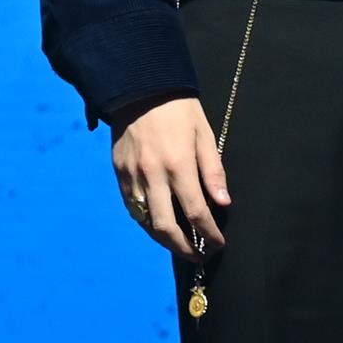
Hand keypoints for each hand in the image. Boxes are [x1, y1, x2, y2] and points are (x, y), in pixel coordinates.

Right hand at [110, 95, 229, 256]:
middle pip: (166, 227)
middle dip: (184, 248)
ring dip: (163, 239)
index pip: (197, 213)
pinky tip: (157, 223)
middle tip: (198, 256)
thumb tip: (223, 204)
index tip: (219, 244)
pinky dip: (145, 220)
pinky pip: (131, 205)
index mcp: (179, 165)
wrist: (138, 86)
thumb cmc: (179, 110)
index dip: (210, 235)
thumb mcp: (204, 135)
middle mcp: (153, 175)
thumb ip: (213, 172)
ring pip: (145, 221)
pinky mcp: (118, 171)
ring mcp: (132, 174)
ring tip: (179, 244)